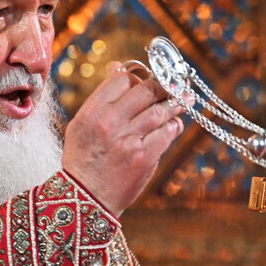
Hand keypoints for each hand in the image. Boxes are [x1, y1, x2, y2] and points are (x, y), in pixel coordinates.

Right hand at [61, 62, 185, 214]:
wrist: (85, 197)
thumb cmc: (83, 159)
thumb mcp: (81, 124)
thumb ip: (101, 98)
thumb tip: (118, 67)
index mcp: (92, 112)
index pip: (122, 80)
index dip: (138, 75)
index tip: (148, 78)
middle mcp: (110, 123)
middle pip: (145, 90)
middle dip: (163, 84)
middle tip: (174, 83)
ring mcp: (129, 140)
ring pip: (159, 111)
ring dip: (175, 103)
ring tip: (184, 99)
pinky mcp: (144, 157)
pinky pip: (166, 133)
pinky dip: (173, 126)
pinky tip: (175, 124)